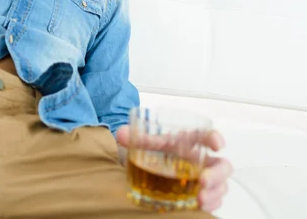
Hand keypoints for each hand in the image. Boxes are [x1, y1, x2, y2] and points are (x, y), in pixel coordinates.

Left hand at [117, 125, 232, 212]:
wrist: (138, 166)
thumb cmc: (148, 150)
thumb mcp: (140, 142)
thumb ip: (133, 136)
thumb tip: (122, 135)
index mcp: (187, 142)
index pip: (207, 136)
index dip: (215, 138)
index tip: (217, 144)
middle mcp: (198, 160)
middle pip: (221, 165)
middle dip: (216, 174)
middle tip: (203, 181)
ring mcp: (200, 178)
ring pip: (220, 186)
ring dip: (214, 194)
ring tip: (200, 200)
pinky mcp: (197, 194)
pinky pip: (213, 200)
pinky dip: (210, 205)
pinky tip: (200, 207)